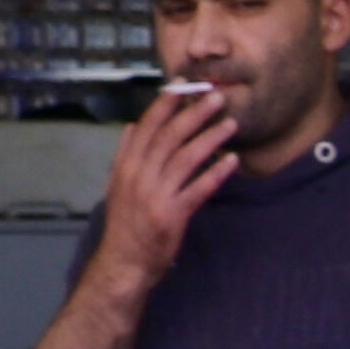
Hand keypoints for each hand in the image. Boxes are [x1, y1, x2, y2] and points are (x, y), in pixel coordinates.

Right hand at [89, 83, 240, 293]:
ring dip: (211, 138)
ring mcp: (156, 194)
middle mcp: (139, 175)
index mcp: (126, 165)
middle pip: (169, 136)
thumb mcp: (117, 185)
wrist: (123, 262)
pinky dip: (216, 172)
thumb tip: (133, 126)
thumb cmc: (125, 224)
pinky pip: (198, 188)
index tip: (184, 85)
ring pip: (186, 157)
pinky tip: (233, 161)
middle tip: (216, 97)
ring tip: (230, 123)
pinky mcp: (172, 215)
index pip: (148, 126)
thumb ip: (125, 154)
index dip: (166, 104)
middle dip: (194, 113)